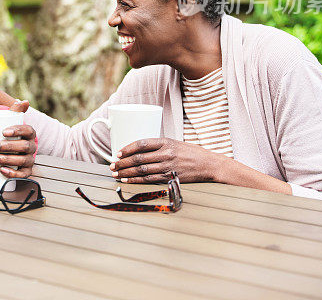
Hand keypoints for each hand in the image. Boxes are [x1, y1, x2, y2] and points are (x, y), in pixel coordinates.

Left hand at [0, 124, 36, 178]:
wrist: (12, 153)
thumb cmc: (5, 139)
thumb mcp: (4, 128)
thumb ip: (0, 121)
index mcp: (28, 135)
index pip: (28, 130)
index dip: (18, 130)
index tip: (3, 132)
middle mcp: (31, 147)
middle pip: (25, 146)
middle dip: (7, 146)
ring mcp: (30, 159)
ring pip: (23, 160)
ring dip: (6, 159)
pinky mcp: (26, 171)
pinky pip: (23, 174)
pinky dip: (12, 173)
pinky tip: (2, 169)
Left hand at [109, 138, 227, 183]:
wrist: (209, 164)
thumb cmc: (191, 153)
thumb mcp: (175, 143)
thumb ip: (158, 145)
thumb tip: (139, 150)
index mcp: (166, 141)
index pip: (141, 143)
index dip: (127, 148)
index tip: (118, 153)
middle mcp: (165, 153)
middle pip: (139, 158)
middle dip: (123, 162)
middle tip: (112, 165)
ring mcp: (168, 166)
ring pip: (141, 170)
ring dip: (126, 172)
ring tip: (116, 174)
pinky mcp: (170, 177)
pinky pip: (149, 179)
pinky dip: (136, 180)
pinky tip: (127, 180)